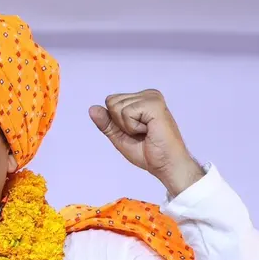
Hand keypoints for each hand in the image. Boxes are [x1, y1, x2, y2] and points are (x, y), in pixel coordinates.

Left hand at [90, 90, 204, 197]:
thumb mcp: (120, 137)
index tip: (135, 132)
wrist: (166, 165)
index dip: (116, 122)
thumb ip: (107, 123)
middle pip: (111, 101)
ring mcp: (152, 97)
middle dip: (120, 123)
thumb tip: (92, 108)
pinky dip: (133, 127)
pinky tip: (149, 131)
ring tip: (146, 132)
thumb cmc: (148, 152)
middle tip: (141, 133)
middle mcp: (147, 94)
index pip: (111, 101)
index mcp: (141, 99)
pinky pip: (126, 112)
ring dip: (128, 126)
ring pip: (117, 107)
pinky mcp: (154, 104)